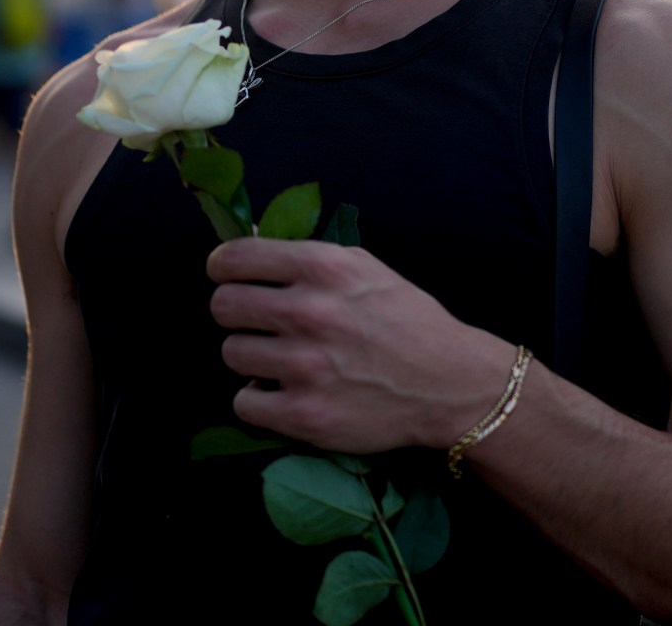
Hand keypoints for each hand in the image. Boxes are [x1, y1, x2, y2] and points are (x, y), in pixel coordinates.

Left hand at [207, 238, 517, 455]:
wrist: (449, 384)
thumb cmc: (407, 321)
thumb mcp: (365, 268)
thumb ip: (310, 260)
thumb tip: (250, 257)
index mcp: (323, 268)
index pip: (235, 258)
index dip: (223, 267)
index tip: (226, 277)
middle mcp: (309, 312)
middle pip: (223, 306)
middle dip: (235, 314)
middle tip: (257, 324)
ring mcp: (305, 366)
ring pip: (231, 354)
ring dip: (251, 359)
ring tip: (282, 362)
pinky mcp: (304, 415)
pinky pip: (243, 404)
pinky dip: (259, 401)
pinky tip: (284, 393)